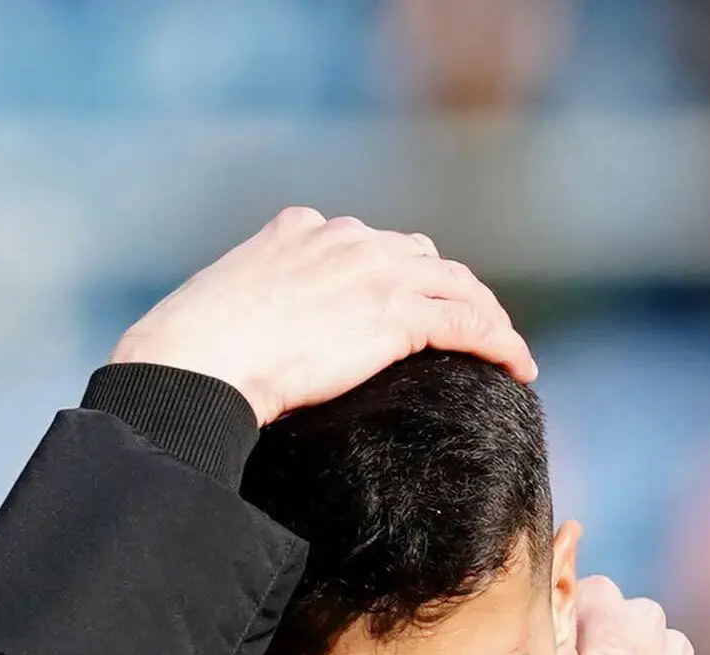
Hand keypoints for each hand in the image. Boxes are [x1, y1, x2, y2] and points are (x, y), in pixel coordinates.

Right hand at [108, 207, 536, 425]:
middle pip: (421, 257)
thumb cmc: (190, 357)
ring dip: (487, 316)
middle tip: (470, 328)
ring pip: (457, 286)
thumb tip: (244, 353)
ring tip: (506, 350)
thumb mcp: (219, 312)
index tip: (412, 303)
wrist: (195, 364)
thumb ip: (251, 311)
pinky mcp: (397, 313)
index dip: (399, 273)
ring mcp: (375, 271)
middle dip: (450, 290)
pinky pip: (468, 324)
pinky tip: (518, 368)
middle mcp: (344, 239)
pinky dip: (500, 343)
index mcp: (298, 230)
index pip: (368, 243)